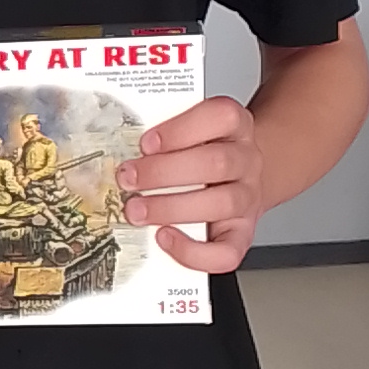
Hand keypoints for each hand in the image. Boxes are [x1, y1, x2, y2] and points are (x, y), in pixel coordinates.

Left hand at [115, 95, 262, 273]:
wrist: (236, 181)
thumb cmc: (204, 155)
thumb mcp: (190, 133)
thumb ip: (164, 137)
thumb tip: (121, 149)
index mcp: (234, 126)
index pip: (221, 117)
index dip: (181, 130)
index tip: (145, 143)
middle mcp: (246, 160)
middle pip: (217, 163)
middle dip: (163, 172)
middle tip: (128, 179)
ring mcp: (247, 199)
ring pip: (221, 204)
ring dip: (170, 208)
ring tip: (136, 210)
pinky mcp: (241, 234)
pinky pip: (226, 252)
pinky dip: (193, 251)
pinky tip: (165, 238)